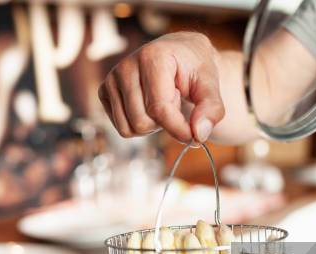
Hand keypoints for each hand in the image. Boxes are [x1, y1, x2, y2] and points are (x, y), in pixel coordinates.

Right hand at [98, 32, 224, 142]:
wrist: (179, 55)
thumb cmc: (194, 69)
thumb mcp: (210, 85)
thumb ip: (211, 109)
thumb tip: (199, 134)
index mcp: (152, 57)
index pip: (159, 108)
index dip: (178, 128)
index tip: (194, 136)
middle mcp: (126, 65)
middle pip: (141, 122)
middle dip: (164, 122)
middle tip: (175, 102)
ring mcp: (112, 78)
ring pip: (129, 128)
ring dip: (151, 125)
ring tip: (162, 103)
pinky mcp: (105, 91)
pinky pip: (121, 127)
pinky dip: (138, 125)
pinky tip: (148, 105)